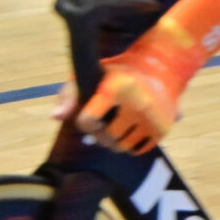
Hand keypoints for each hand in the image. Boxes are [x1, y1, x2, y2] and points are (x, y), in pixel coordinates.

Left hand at [72, 23, 199, 152]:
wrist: (161, 69)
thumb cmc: (117, 74)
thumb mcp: (89, 76)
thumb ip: (68, 95)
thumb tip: (56, 117)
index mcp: (117, 88)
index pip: (87, 121)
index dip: (84, 120)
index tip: (90, 112)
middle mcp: (138, 103)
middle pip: (106, 137)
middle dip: (101, 133)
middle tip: (106, 121)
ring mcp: (152, 117)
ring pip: (122, 147)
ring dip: (116, 141)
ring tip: (118, 126)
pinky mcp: (163, 128)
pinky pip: (139, 150)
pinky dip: (132, 146)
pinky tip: (133, 130)